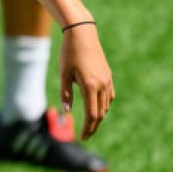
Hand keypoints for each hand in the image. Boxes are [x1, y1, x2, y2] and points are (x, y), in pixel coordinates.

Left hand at [59, 23, 113, 139]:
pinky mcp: (108, 75)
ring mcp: (107, 80)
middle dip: (93, 126)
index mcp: (90, 86)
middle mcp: (102, 85)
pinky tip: (98, 108)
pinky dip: (104, 105)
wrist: (82, 34)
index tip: (82, 137)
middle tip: (85, 136)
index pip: (91, 114)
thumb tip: (67, 111)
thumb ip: (66, 93)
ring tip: (90, 124)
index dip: (87, 128)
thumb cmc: (69, 53)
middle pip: (100, 113)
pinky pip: (109, 96)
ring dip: (99, 116)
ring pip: (106, 105)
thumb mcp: (63, 74)